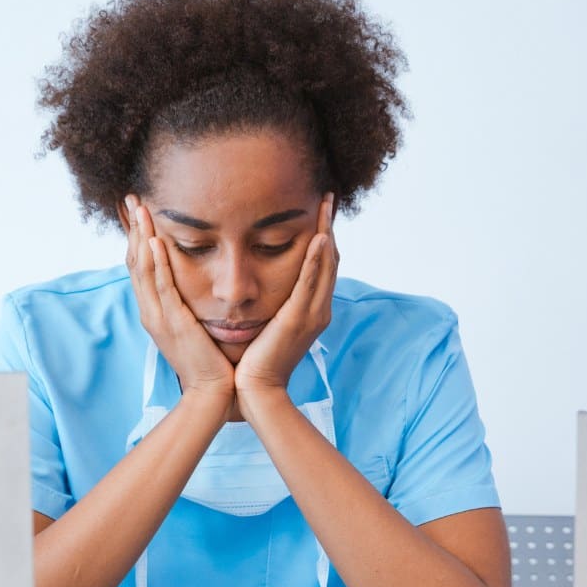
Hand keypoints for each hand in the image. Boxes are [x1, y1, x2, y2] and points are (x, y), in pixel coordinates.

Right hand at [124, 196, 235, 408]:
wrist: (212, 392)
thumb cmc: (210, 361)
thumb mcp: (194, 327)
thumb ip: (188, 306)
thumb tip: (194, 287)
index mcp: (155, 311)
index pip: (140, 267)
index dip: (136, 238)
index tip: (137, 212)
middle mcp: (151, 311)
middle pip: (135, 262)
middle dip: (133, 228)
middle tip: (132, 198)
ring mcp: (159, 317)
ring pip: (144, 269)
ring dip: (141, 236)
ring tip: (140, 209)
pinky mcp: (174, 322)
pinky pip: (162, 286)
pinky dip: (157, 263)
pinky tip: (155, 241)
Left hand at [234, 192, 338, 403]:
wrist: (256, 390)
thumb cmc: (256, 362)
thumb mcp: (269, 326)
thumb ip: (273, 305)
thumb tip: (262, 285)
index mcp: (311, 311)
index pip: (322, 266)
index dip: (324, 237)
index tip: (320, 211)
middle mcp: (318, 310)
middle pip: (330, 260)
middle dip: (329, 226)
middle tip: (327, 196)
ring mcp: (312, 315)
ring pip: (326, 266)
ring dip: (327, 232)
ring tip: (326, 205)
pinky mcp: (298, 319)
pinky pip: (310, 283)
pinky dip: (316, 259)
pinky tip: (318, 237)